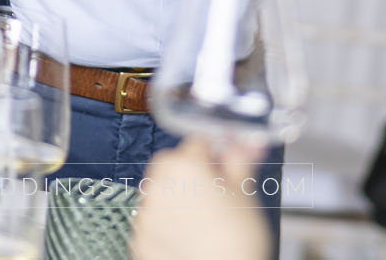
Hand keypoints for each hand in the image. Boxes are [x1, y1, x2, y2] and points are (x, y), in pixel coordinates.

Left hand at [130, 139, 270, 259]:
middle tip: (213, 194)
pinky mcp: (139, 241)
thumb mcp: (245, 194)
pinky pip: (151, 222)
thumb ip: (240, 161)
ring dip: (174, 198)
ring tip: (201, 221)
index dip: (214, 155)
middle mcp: (158, 186)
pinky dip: (165, 225)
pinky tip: (187, 238)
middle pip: (170, 165)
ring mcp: (145, 215)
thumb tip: (247, 143)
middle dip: (188, 173)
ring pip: (159, 193)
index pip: (197, 143)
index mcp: (185, 165)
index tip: (223, 167)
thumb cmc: (239, 242)